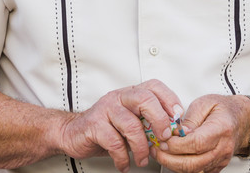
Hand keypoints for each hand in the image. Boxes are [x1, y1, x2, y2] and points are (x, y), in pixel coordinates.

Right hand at [60, 79, 183, 171]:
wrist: (73, 133)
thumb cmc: (106, 129)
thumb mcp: (131, 123)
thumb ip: (149, 124)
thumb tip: (175, 134)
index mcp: (130, 94)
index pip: (154, 86)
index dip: (170, 100)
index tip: (176, 120)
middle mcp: (118, 97)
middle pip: (144, 99)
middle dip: (159, 121)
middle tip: (164, 139)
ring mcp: (105, 109)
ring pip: (130, 124)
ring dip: (141, 147)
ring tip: (142, 159)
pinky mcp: (94, 125)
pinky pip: (114, 142)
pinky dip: (123, 157)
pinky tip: (124, 163)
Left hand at [153, 94, 249, 172]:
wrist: (242, 119)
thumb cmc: (223, 109)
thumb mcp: (204, 103)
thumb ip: (190, 118)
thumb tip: (178, 131)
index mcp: (221, 129)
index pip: (196, 144)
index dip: (176, 145)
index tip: (163, 140)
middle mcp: (223, 148)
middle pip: (194, 163)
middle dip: (170, 158)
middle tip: (156, 149)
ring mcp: (221, 159)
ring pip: (194, 170)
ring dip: (173, 165)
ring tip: (160, 154)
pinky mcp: (217, 166)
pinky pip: (198, 172)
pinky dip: (182, 168)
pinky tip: (172, 158)